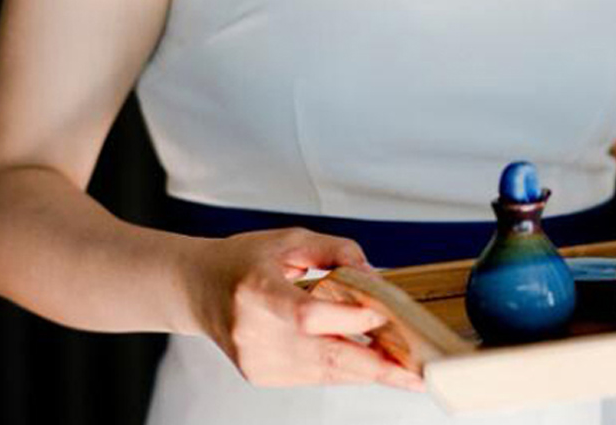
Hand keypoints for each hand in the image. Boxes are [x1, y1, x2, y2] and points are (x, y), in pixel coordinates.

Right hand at [187, 227, 424, 391]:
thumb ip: (335, 250)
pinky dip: (347, 371)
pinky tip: (374, 366)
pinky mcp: (262, 375)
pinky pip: (314, 376)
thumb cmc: (244, 260)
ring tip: (409, 372)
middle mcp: (253, 331)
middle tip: (417, 372)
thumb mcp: (289, 239)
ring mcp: (257, 360)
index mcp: (256, 290)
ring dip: (369, 372)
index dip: (346, 320)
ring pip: (324, 373)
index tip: (380, 316)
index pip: (306, 315)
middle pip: (323, 356)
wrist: (198, 289)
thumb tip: (375, 274)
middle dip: (376, 366)